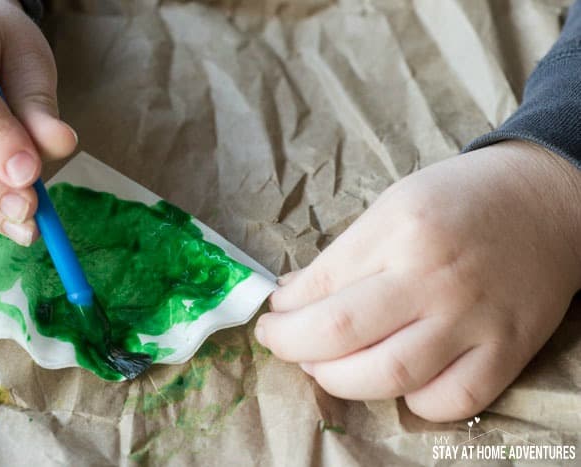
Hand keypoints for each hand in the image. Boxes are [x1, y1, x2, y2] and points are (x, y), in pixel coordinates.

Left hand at [255, 141, 580, 421]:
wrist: (545, 201)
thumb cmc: (461, 199)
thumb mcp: (393, 206)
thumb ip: (342, 255)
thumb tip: (291, 298)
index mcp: (401, 229)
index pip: (320, 284)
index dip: (284, 311)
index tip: (272, 317)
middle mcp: (434, 276)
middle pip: (340, 333)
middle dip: (291, 345)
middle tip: (281, 343)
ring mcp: (474, 318)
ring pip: (388, 375)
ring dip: (338, 380)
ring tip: (323, 365)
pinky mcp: (508, 350)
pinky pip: (450, 400)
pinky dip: (412, 401)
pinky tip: (396, 382)